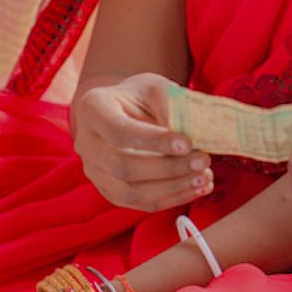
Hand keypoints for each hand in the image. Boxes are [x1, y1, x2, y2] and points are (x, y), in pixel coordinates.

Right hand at [70, 73, 212, 210]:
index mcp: (93, 109)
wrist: (123, 111)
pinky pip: (140, 204)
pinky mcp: (111, 191)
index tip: (188, 143)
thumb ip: (171, 104)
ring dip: (173, 188)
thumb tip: (196, 132)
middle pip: (123, 167)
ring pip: (131, 193)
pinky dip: (172, 198)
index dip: (154, 141)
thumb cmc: (140, 96)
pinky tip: (197, 188)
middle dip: (168, 168)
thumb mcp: (155, 87)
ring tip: (204, 178)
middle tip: (204, 160)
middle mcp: (86, 144)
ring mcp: (95, 172)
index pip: (120, 131)